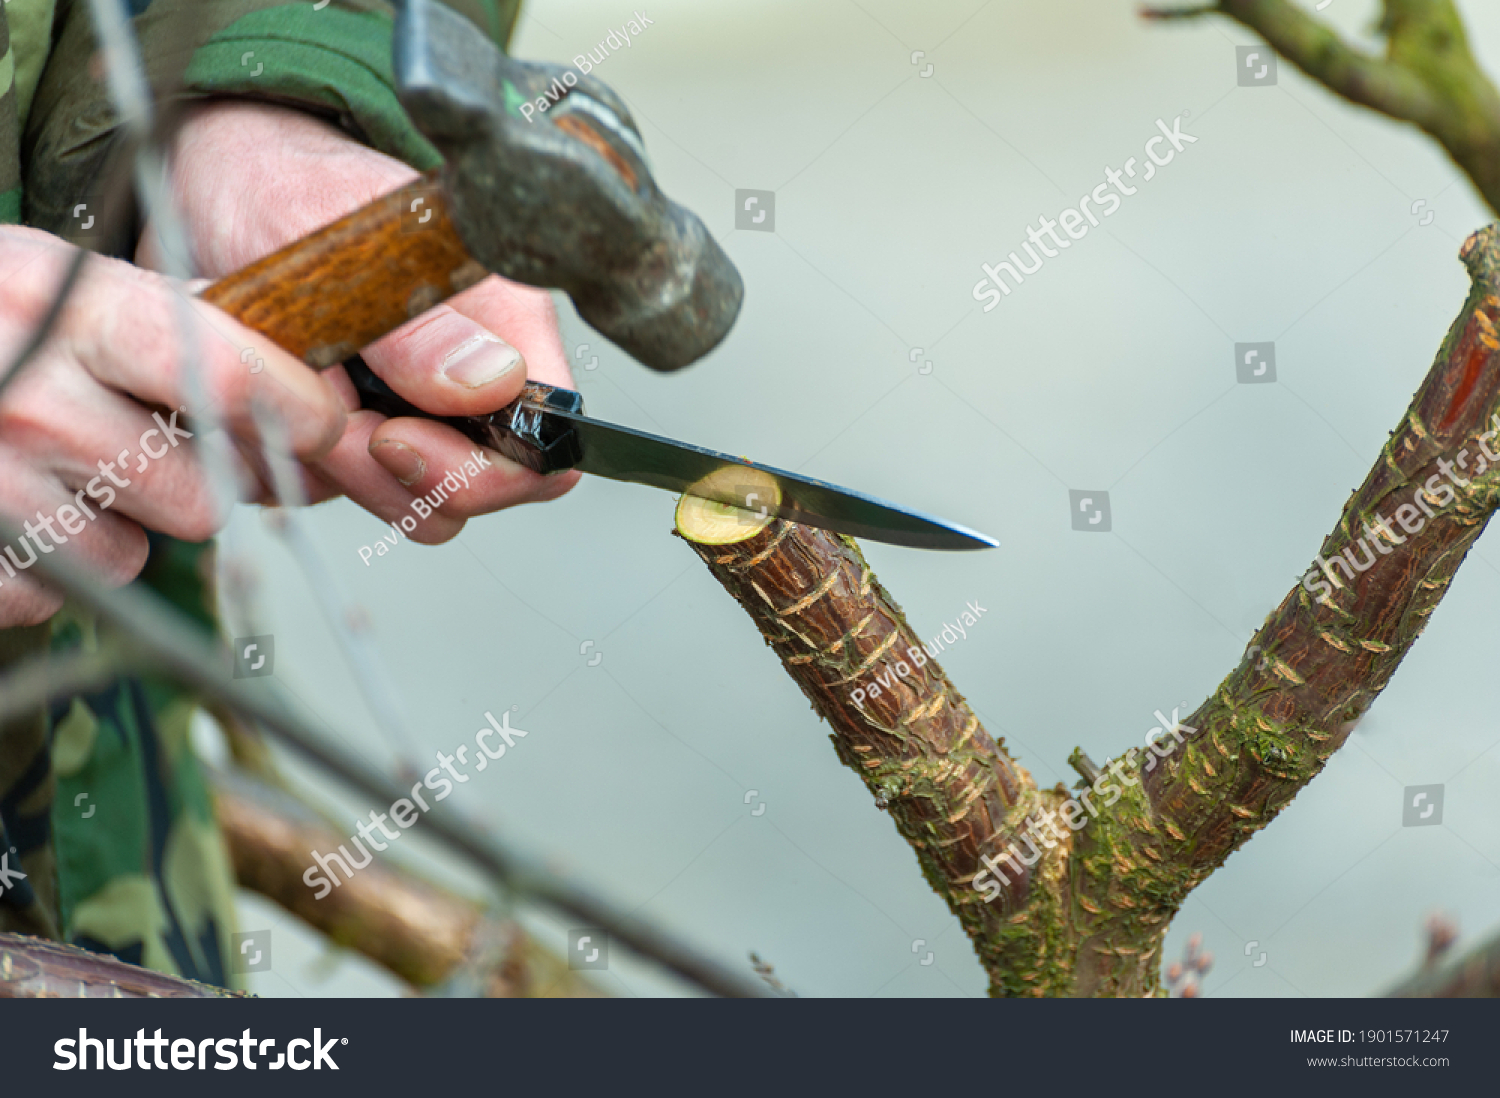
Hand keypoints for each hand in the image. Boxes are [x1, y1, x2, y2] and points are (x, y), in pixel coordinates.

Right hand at [0, 226, 345, 625]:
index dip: (298, 412)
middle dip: (191, 480)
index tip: (325, 426)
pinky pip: (66, 593)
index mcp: (63, 307)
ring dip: (118, 524)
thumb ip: (176, 316)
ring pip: (140, 551)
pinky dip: (51, 566)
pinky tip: (8, 509)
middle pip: (204, 493)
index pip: (228, 376)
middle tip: (136, 443)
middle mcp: (26, 393)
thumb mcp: (58, 281)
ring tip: (54, 468)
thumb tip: (307, 371)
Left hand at [140, 100, 580, 542]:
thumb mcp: (346, 246)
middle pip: (474, 491)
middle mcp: (472, 386)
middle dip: (390, 477)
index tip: (390, 437)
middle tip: (323, 421)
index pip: (543, 445)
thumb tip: (497, 384)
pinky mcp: (354, 443)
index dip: (476, 469)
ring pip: (405, 502)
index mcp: (506, 329)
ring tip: (287, 398)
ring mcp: (416, 419)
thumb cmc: (288, 185)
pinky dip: (292, 464)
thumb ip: (420, 326)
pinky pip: (336, 492)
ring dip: (336, 472)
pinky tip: (263, 405)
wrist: (217, 183)